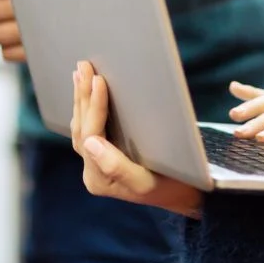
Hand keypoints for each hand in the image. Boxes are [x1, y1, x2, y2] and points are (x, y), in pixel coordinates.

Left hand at [72, 61, 204, 218]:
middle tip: (84, 66)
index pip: (91, 135)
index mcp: (99, 179)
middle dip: (82, 96)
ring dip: (81, 98)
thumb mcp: (145, 182)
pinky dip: (86, 106)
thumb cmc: (171, 185)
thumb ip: (116, 166)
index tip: (99, 80)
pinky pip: (89, 127)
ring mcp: (95, 163)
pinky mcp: (102, 154)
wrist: (182, 196)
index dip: (93, 106)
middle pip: (81, 128)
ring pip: (81, 126)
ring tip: (81, 72)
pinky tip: (86, 91)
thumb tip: (90, 143)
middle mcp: (92, 171)